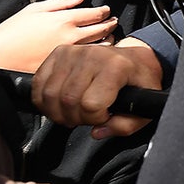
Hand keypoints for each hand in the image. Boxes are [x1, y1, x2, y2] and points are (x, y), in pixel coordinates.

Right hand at [0, 0, 116, 72]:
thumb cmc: (13, 30)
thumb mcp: (36, 9)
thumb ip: (62, 2)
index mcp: (64, 20)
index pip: (94, 14)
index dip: (104, 11)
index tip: (107, 10)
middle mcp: (70, 37)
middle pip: (101, 30)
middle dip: (110, 24)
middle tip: (113, 22)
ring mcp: (69, 55)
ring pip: (98, 48)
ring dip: (107, 41)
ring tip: (109, 38)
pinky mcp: (65, 69)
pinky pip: (87, 61)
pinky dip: (95, 56)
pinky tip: (96, 55)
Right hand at [30, 42, 162, 133]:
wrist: (134, 58)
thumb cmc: (138, 83)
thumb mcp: (144, 108)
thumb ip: (125, 126)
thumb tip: (97, 132)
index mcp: (116, 67)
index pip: (91, 104)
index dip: (96, 119)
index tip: (105, 115)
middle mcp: (92, 55)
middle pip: (68, 100)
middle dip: (76, 118)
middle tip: (88, 116)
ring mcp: (72, 52)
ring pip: (50, 94)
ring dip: (59, 112)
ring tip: (74, 111)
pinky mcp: (58, 53)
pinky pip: (39, 85)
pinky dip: (44, 101)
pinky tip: (60, 103)